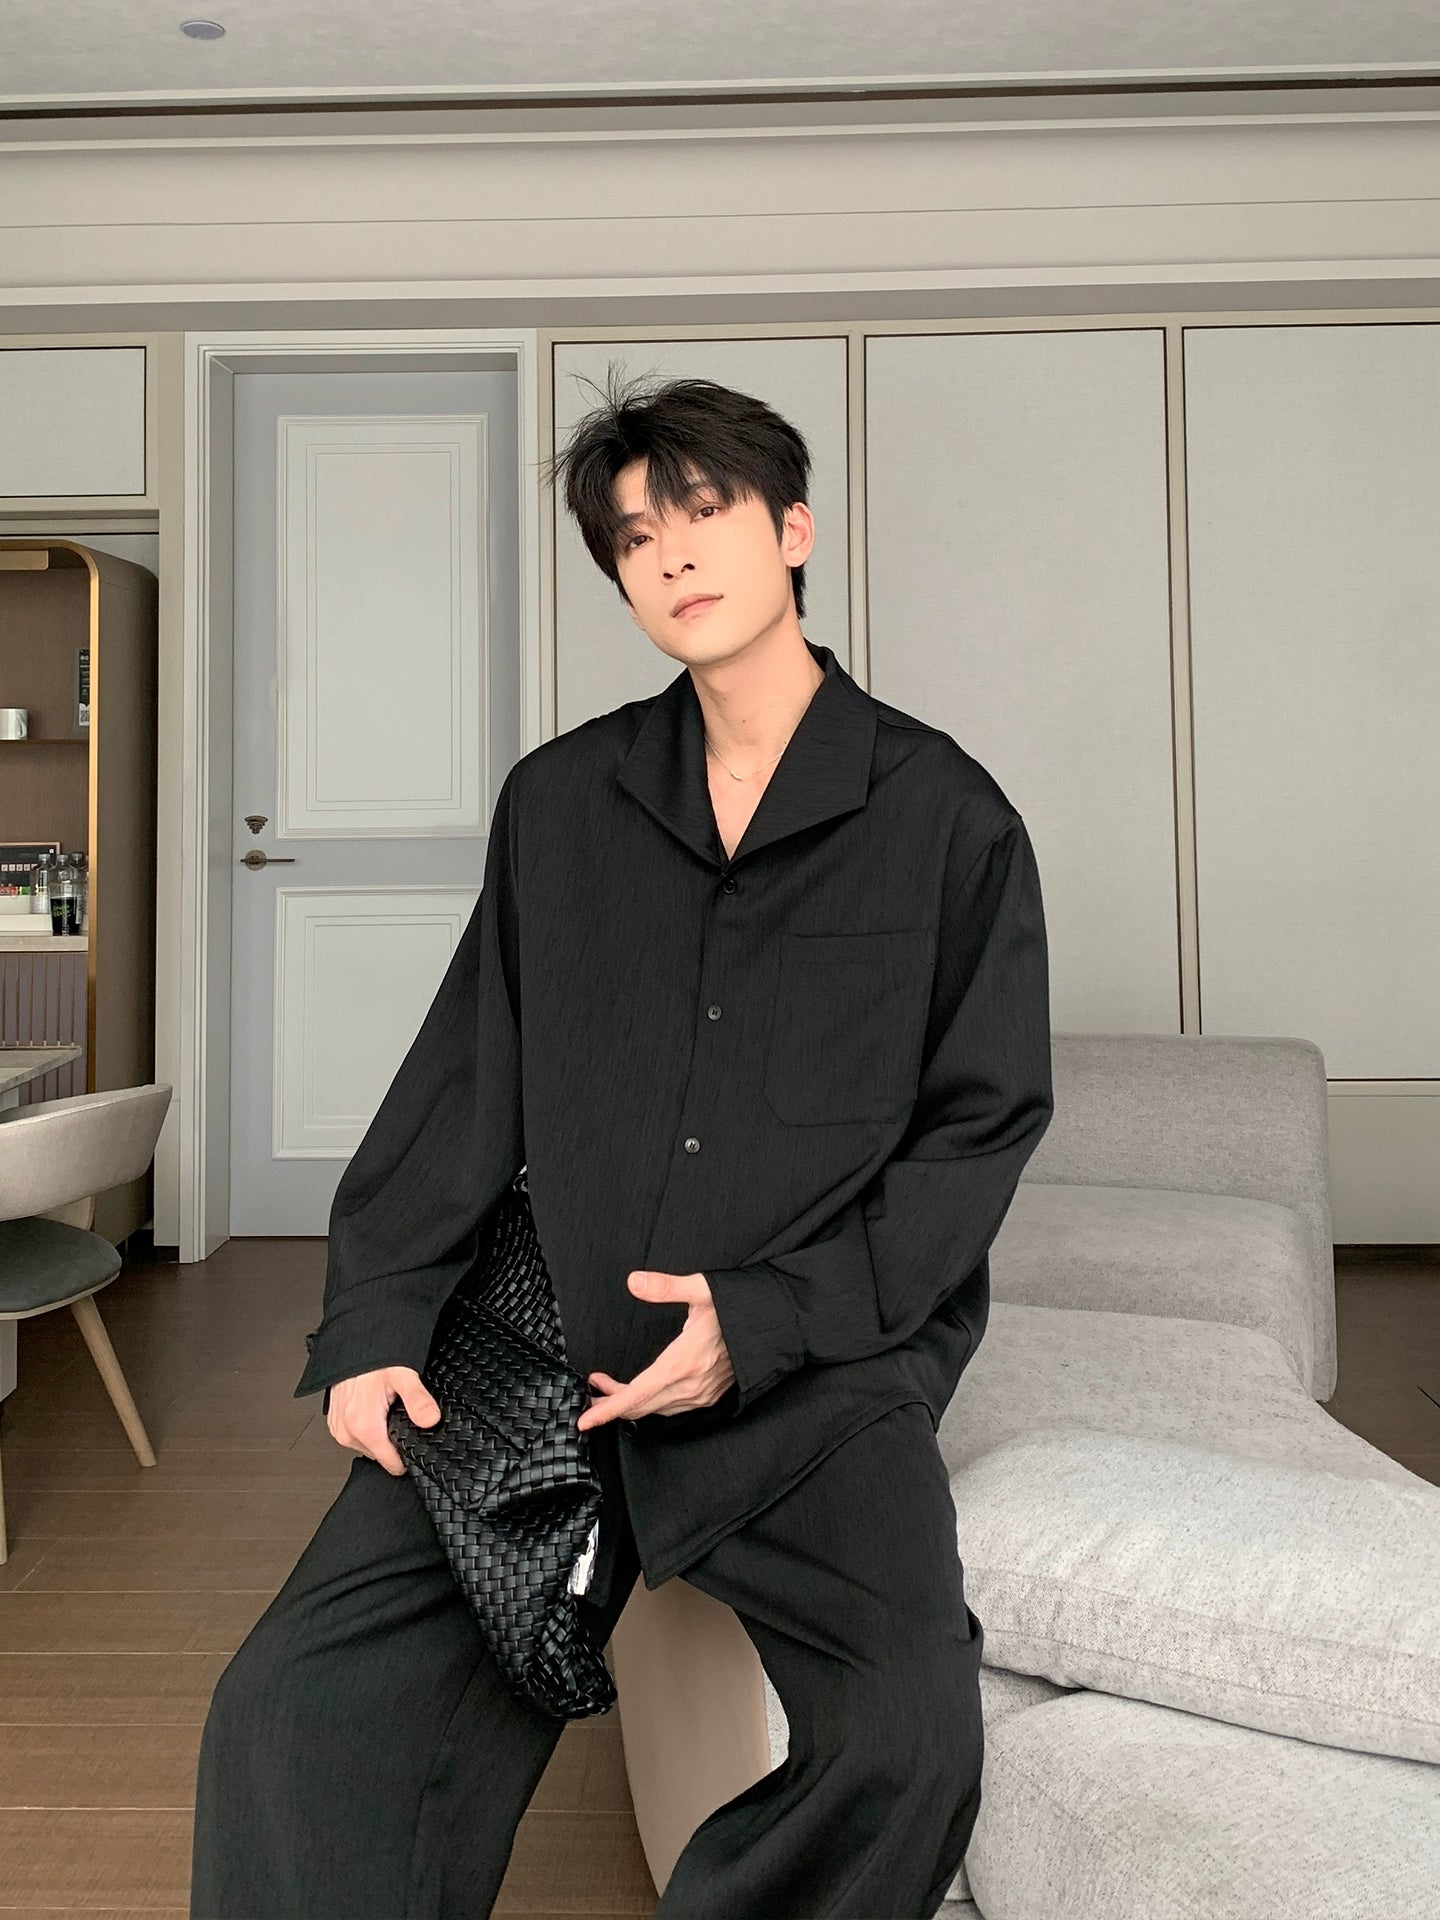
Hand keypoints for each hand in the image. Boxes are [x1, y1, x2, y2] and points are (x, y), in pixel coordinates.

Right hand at [326, 1365, 439, 1474]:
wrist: (351, 1344)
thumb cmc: (373, 1358)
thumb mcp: (403, 1375)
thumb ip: (418, 1400)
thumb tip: (431, 1419)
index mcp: (363, 1426)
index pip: (391, 1464)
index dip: (408, 1454)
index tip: (414, 1437)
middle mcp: (347, 1432)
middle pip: (381, 1455)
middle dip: (393, 1439)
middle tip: (398, 1412)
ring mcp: (339, 1429)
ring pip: (369, 1447)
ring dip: (380, 1433)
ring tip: (385, 1408)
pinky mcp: (335, 1424)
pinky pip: (356, 1437)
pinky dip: (367, 1428)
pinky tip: (373, 1408)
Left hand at [576, 1270, 735, 1429]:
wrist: (776, 1326)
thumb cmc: (741, 1308)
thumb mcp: (703, 1289)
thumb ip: (666, 1287)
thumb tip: (634, 1282)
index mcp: (683, 1363)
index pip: (636, 1394)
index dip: (608, 1409)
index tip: (585, 1420)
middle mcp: (691, 1385)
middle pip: (640, 1407)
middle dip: (610, 1403)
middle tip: (591, 1391)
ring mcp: (701, 1394)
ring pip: (655, 1409)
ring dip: (629, 1403)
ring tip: (608, 1388)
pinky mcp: (709, 1396)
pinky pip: (671, 1408)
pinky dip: (650, 1403)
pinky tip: (642, 1391)